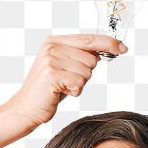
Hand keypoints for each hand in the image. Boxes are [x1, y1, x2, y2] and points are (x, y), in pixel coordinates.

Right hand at [7, 33, 127, 129]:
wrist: (25, 108)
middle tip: (67, 82)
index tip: (123, 48)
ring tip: (62, 88)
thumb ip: (79, 57)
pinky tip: (59, 93)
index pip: (88, 39)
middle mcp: (53, 47)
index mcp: (55, 41)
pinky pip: (79, 84)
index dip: (108, 43)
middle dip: (85, 75)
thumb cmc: (47, 91)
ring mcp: (51, 60)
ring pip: (87, 73)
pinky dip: (74, 92)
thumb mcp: (63, 68)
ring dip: (79, 85)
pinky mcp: (52, 75)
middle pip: (91, 59)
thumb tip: (102, 53)